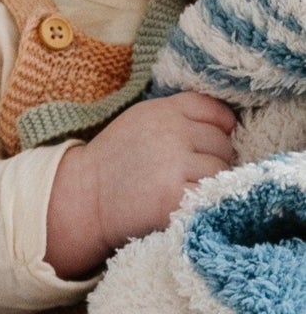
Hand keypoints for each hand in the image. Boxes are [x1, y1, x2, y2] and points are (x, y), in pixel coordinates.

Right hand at [46, 91, 235, 277]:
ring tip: (179, 187)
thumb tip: (230, 125)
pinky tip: (180, 201)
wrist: (82, 199)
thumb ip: (179, 115)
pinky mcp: (174, 197)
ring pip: (221, 170)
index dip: (216, 130)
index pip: (216, 113)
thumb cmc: (115, 162)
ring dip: (208, 181)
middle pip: (222, 143)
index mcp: (161, 111)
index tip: (198, 146)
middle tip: (180, 172)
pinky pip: (211, 194)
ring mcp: (173, 165)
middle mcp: (169, 133)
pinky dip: (201, 200)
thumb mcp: (140, 122)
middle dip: (209, 158)